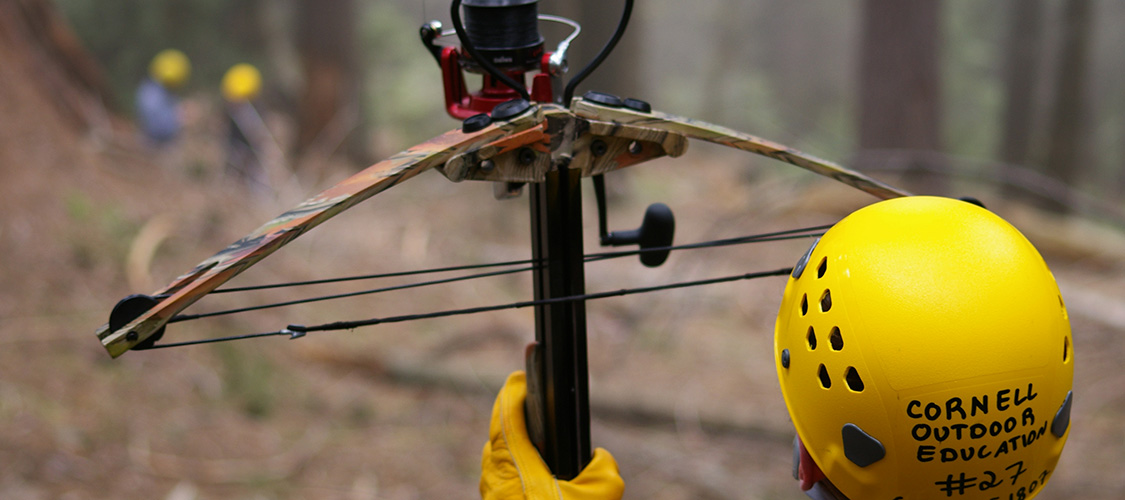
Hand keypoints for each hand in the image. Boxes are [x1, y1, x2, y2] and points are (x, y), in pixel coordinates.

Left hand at [480, 371, 624, 499]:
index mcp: (514, 460)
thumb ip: (602, 467)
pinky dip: (516, 465)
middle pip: (502, 430)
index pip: (508, 412)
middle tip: (531, 401)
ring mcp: (491, 489)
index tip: (521, 376)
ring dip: (515, 443)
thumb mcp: (598, 493)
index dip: (515, 390)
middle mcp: (495, 472)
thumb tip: (599, 457)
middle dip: (516, 415)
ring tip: (538, 438)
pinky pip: (502, 474)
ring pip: (499, 454)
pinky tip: (537, 472)